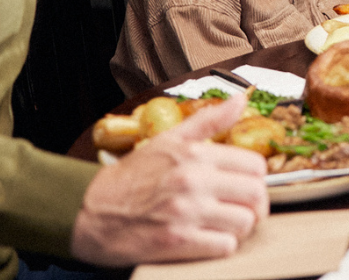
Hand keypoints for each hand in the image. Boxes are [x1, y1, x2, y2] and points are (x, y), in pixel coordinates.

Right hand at [71, 93, 268, 265]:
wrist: (92, 211)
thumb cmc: (133, 175)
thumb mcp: (170, 139)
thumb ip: (210, 120)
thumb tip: (239, 100)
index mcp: (196, 155)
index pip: (255, 166)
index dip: (257, 177)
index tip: (247, 183)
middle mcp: (194, 181)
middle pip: (256, 194)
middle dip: (256, 203)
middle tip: (245, 206)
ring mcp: (187, 213)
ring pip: (244, 222)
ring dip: (241, 226)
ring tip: (227, 223)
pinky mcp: (177, 242)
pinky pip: (224, 247)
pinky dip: (223, 245)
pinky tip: (211, 238)